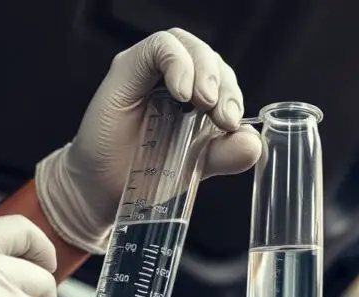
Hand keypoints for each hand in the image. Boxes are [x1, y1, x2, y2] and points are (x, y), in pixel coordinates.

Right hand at [35, 28, 262, 253]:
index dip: (233, 93)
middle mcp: (169, 77)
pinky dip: (177, 63)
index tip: (231, 123)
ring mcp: (147, 70)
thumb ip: (225, 153)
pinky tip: (182, 93)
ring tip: (204, 102)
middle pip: (207, 55)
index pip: (220, 75)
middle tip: (221, 116)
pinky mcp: (126, 68)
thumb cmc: (143, 174)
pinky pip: (158, 47)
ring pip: (185, 43)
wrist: (104, 192)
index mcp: (191, 95)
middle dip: (223, 82)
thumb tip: (254, 142)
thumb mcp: (195, 165)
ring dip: (203, 69)